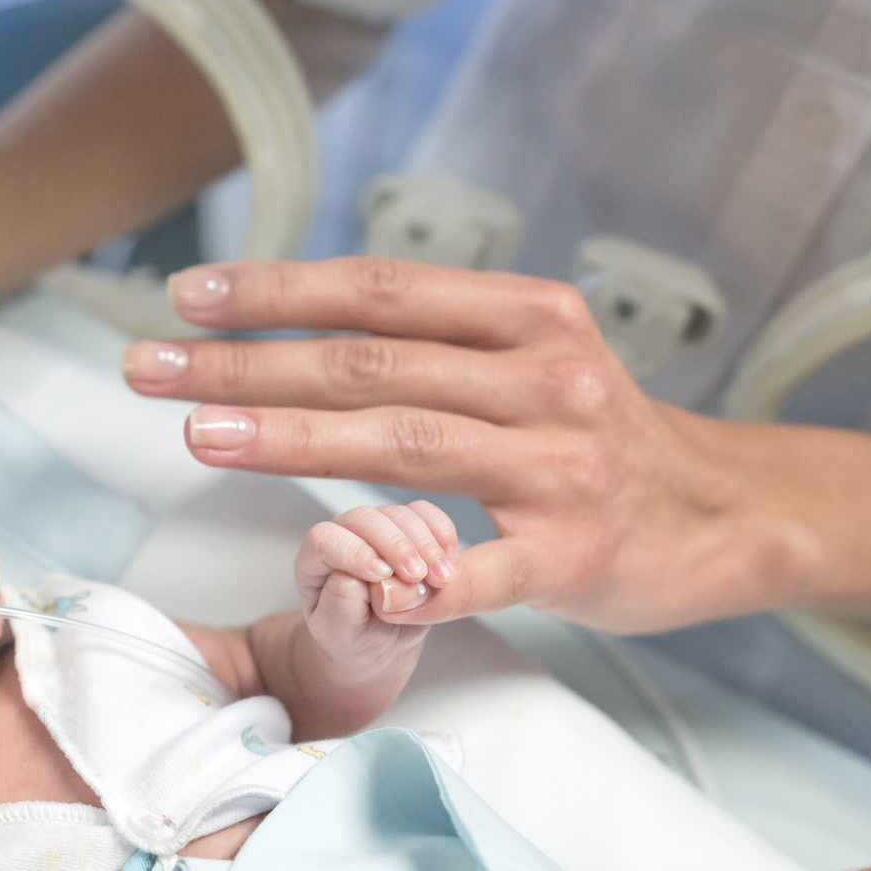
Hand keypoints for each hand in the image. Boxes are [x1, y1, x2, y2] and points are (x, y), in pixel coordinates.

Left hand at [122, 257, 742, 633]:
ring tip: (199, 436)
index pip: (380, 291)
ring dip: (292, 439)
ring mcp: (562, 468)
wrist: (721, 515)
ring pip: (407, 445)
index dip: (278, 291)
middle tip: (149, 367)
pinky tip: (346, 579)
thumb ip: (433, 337)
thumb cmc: (592, 434)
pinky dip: (413, 576)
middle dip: (247, 363)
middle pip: (374, 363)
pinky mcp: (576, 554)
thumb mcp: (529, 356)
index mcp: (527, 317)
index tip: (187, 295)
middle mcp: (545, 380)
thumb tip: (299, 315)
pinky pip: (479, 569)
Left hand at [297, 502, 457, 675]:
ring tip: (442, 579)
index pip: (324, 540)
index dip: (354, 552)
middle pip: (364, 518)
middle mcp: (343, 537)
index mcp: (315, 562)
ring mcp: (376, 530)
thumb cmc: (353, 638)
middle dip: (396, 545)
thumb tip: (358, 577)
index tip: (382, 576)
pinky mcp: (407, 529)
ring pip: (398, 514)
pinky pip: (425, 513)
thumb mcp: (340, 633)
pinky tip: (450, 560)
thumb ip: (342, 604)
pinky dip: (442, 532)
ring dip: (425, 543)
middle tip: (419, 577)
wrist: (379, 643)